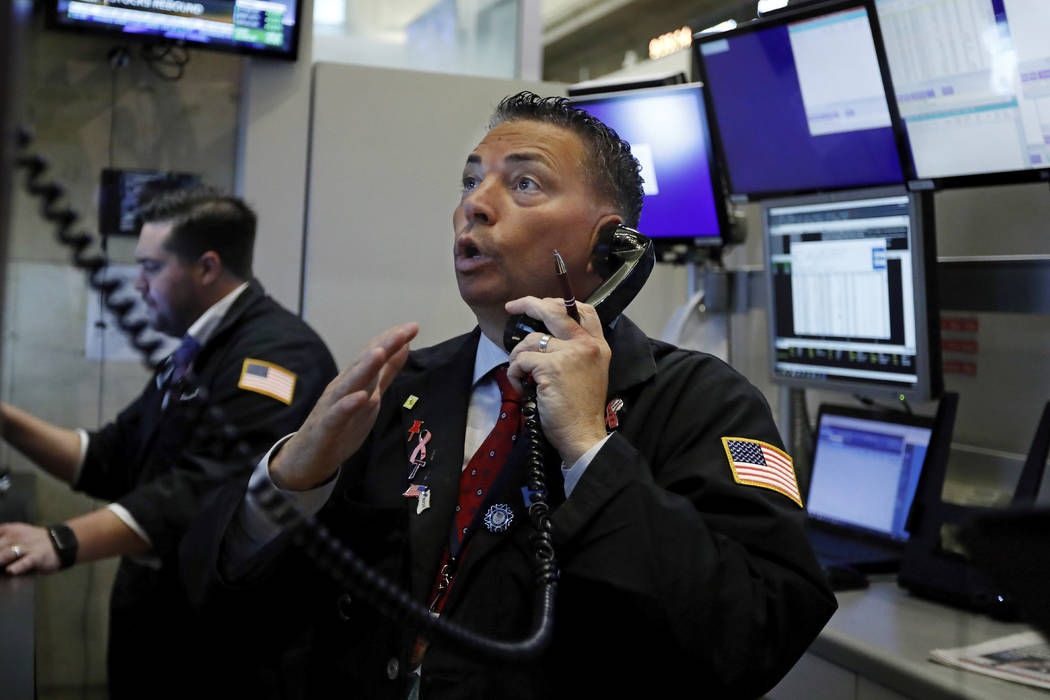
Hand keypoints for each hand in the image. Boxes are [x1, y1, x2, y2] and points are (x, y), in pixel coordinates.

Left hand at [0, 522, 60, 574]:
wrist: (61, 542)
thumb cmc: (34, 542)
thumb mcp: (16, 535)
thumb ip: (2, 542)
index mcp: (10, 530)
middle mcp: (17, 536)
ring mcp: (28, 546)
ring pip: (7, 554)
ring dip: (0, 559)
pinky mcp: (37, 557)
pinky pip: (26, 562)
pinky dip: (18, 566)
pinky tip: (11, 571)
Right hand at [271, 322, 417, 489]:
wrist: (307, 458)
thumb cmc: (341, 425)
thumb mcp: (369, 396)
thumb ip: (385, 373)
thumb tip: (403, 347)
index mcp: (355, 381)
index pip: (373, 356)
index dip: (391, 341)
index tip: (412, 326)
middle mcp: (343, 389)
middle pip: (363, 365)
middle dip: (383, 347)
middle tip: (402, 332)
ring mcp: (332, 407)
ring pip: (349, 384)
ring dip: (364, 368)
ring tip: (380, 353)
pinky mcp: (326, 429)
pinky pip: (336, 416)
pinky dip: (347, 405)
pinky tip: (360, 397)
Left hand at [505, 297, 609, 464]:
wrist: (583, 434)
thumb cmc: (581, 409)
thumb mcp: (590, 372)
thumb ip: (576, 351)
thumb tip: (546, 337)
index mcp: (598, 345)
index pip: (584, 310)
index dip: (559, 301)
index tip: (541, 303)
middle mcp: (587, 345)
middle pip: (553, 310)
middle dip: (528, 304)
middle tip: (512, 306)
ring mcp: (570, 354)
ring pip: (531, 340)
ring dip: (517, 356)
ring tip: (520, 374)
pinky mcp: (552, 368)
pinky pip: (522, 361)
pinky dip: (515, 374)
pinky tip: (523, 388)